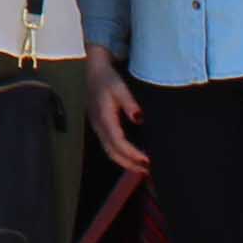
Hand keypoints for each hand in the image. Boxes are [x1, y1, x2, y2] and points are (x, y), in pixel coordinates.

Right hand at [88, 52, 147, 173]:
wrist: (93, 72)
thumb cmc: (108, 79)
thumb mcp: (120, 87)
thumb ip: (129, 103)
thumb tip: (139, 118)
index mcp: (104, 118)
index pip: (118, 142)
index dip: (132, 154)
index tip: (147, 161)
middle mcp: (99, 126)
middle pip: (112, 152)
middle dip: (130, 164)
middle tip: (148, 171)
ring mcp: (97, 128)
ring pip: (110, 152)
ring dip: (125, 162)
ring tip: (142, 168)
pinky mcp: (99, 128)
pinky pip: (109, 147)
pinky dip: (121, 155)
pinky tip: (132, 157)